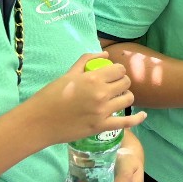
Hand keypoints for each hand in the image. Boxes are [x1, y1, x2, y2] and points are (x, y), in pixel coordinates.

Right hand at [24, 54, 145, 146]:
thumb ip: (87, 60)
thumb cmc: (51, 95)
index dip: (118, 71)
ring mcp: (103, 111)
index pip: (119, 70)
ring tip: (118, 97)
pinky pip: (127, 122)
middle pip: (126, 83)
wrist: (39, 121)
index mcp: (93, 79)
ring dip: (125, 97)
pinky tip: (143, 115)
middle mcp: (101, 94)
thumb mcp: (69, 73)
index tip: (113, 74)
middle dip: (122, 82)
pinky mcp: (101, 127)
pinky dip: (137, 118)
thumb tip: (105, 54)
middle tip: (115, 86)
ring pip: (128, 99)